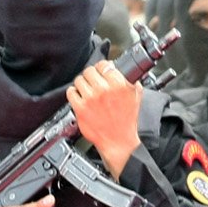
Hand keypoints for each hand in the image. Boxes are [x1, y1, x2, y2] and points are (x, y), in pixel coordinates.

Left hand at [68, 61, 140, 178]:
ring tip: (86, 91)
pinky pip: (71, 92)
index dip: (102, 67)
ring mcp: (90, 98)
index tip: (101, 71)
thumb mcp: (136, 97)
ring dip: (82, 84)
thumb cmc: (127, 122)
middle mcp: (103, 89)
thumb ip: (130, 82)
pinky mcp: (80, 108)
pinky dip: (73, 93)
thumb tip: (124, 71)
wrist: (118, 141)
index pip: (103, 65)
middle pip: (89, 71)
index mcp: (118, 84)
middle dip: (91, 76)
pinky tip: (79, 97)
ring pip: (79, 80)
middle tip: (93, 82)